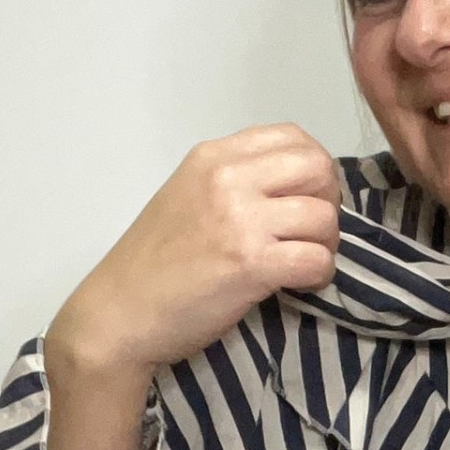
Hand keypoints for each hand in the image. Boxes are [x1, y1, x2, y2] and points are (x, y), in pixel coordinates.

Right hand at [47, 124, 341, 376]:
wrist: (120, 313)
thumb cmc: (155, 264)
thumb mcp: (189, 196)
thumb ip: (236, 182)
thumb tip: (294, 188)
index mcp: (214, 157)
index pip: (294, 137)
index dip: (315, 169)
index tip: (306, 199)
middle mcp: (228, 178)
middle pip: (318, 168)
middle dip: (329, 203)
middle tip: (311, 233)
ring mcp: (240, 220)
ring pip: (324, 217)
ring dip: (324, 245)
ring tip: (302, 263)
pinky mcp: (251, 264)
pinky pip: (317, 260)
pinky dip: (318, 275)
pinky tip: (299, 285)